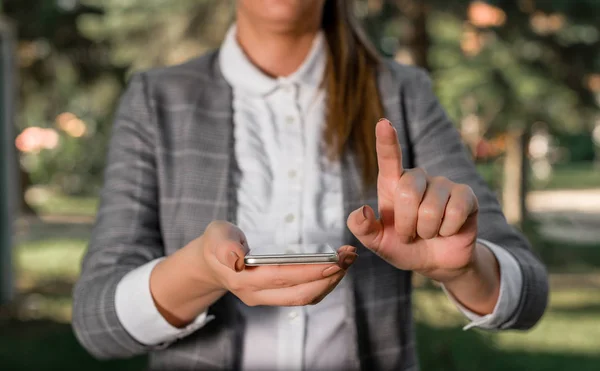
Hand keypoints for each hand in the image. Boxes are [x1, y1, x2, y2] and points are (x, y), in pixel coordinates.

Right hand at [199, 221, 357, 305]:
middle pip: (299, 293)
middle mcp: (256, 294)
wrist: (211, 262)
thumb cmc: (217, 243)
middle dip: (328, 276)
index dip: (309, 271)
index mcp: (242, 279)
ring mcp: (266, 299)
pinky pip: (303, 295)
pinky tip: (335, 268)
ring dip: (330, 281)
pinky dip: (323, 283)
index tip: (334, 262)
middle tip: (349, 257)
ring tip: (348, 260)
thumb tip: (235, 258)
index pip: (281, 277)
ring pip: (304, 297)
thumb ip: (224, 245)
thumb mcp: (216, 236)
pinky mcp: (275, 297)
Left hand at [347, 119, 479, 283]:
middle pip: (408, 192)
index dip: (387, 141)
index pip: (389, 159)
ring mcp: (443, 184)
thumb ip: (362, 228)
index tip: (383, 124)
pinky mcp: (466, 195)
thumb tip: (362, 211)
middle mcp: (418, 178)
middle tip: (409, 235)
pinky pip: (454, 213)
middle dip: (406, 224)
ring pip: (431, 209)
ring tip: (429, 233)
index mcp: (393, 183)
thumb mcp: (378, 242)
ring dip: (427, 231)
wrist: (436, 262)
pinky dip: (447, 230)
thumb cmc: (403, 245)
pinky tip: (448, 230)